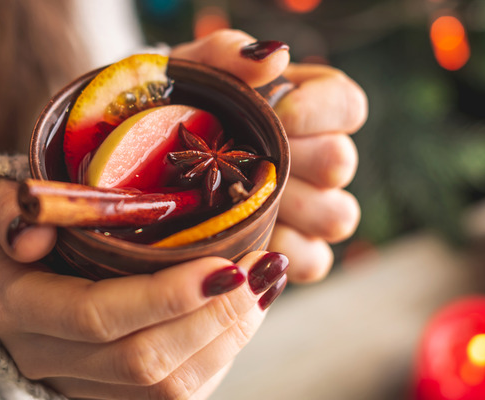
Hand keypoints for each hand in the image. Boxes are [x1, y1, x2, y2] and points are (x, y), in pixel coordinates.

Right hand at [0, 179, 287, 399]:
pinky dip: (222, 356)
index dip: (165, 297)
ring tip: (266, 284)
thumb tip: (33, 234)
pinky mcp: (114, 399)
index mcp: (17, 309)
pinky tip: (246, 314)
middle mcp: (48, 359)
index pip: (96, 316)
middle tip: (264, 268)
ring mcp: (82, 385)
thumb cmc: (11, 237)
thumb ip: (7, 212)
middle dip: (216, 316)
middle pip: (144, 360)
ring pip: (170, 387)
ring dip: (230, 337)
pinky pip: (177, 397)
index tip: (226, 264)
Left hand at [171, 30, 366, 282]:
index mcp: (304, 107)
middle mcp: (315, 157)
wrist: (135, 161)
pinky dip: (283, 253)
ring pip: (337, 216)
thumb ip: (229, 52)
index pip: (348, 105)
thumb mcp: (190, 72)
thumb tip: (274, 57)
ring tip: (245, 201)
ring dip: (292, 209)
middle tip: (249, 161)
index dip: (319, 111)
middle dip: (295, 162)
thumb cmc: (173, 110)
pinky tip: (247, 239)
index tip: (278, 115)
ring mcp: (308, 208)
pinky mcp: (291, 251)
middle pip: (341, 164)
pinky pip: (315, 261)